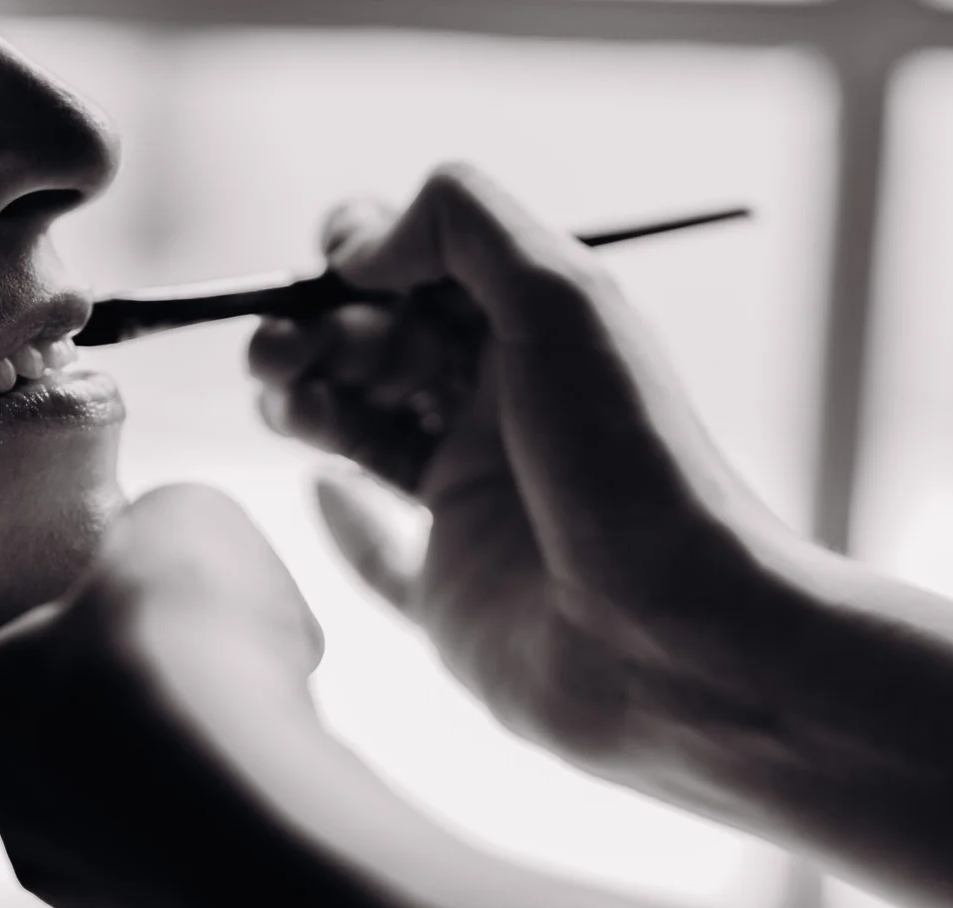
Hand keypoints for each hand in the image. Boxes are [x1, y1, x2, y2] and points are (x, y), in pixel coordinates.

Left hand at [0, 485, 327, 907]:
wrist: (247, 796)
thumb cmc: (191, 651)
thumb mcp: (179, 523)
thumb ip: (164, 535)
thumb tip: (176, 552)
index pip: (42, 658)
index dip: (127, 632)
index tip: (193, 622)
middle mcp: (16, 823)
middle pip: (93, 772)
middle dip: (158, 744)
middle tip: (246, 701)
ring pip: (136, 876)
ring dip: (189, 849)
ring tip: (278, 800)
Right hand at [249, 164, 793, 777]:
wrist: (674, 634)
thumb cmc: (634, 463)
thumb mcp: (564, 297)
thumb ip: (463, 228)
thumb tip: (364, 243)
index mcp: (536, 341)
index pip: (429, 272)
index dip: (367, 256)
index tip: (336, 269)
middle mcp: (505, 418)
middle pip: (382, 348)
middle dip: (318, 329)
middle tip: (277, 346)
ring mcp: (474, 510)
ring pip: (365, 435)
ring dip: (308, 402)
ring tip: (282, 400)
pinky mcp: (448, 597)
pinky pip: (376, 553)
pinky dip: (340, 518)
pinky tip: (323, 489)